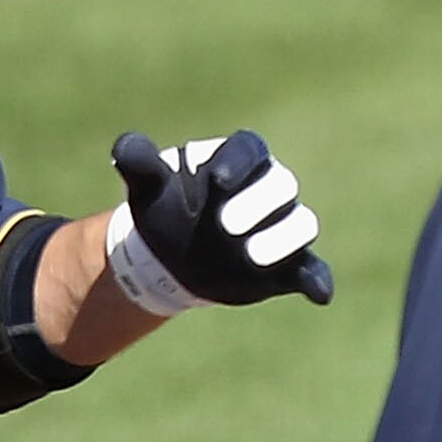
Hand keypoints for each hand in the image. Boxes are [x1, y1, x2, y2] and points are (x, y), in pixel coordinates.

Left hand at [103, 131, 333, 313]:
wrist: (172, 255)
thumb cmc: (165, 208)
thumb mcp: (148, 185)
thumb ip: (140, 163)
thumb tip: (123, 147)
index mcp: (236, 159)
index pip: (250, 149)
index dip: (239, 162)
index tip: (218, 180)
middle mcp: (267, 189)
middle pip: (282, 185)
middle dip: (259, 203)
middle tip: (225, 225)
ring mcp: (280, 227)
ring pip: (301, 224)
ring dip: (282, 239)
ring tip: (250, 258)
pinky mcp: (288, 264)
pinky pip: (312, 269)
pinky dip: (318, 280)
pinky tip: (319, 294)